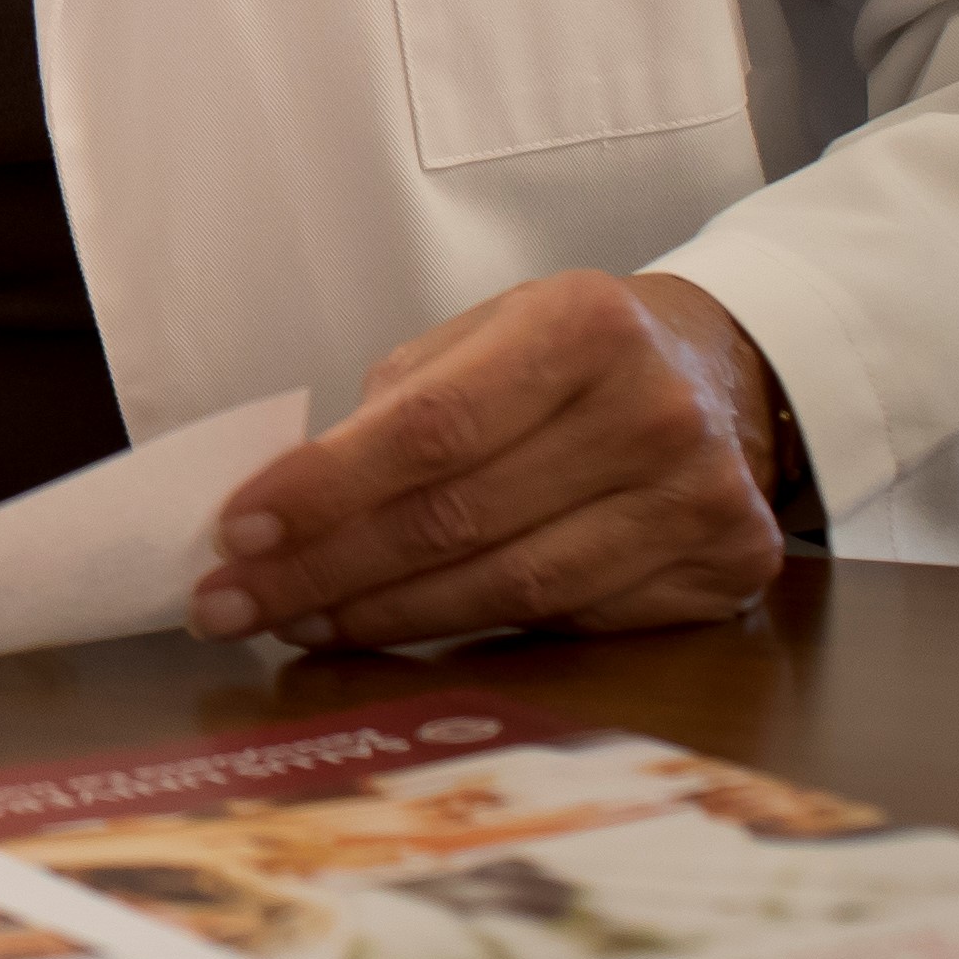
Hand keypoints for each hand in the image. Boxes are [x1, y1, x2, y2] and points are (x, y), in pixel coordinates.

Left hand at [190, 271, 789, 654]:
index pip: (431, 429)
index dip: (327, 488)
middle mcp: (654, 412)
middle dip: (326, 568)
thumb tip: (285, 500)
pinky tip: (399, 628)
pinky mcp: (727, 571)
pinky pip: (568, 622)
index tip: (238, 528)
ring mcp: (701, 500)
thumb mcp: (484, 336)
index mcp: (583, 326)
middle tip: (231, 602)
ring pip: (509, 589)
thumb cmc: (572, 354)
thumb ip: (396, 407)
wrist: (722, 372)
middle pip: (458, 519)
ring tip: (296, 622)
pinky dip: (471, 632)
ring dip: (383, 615)